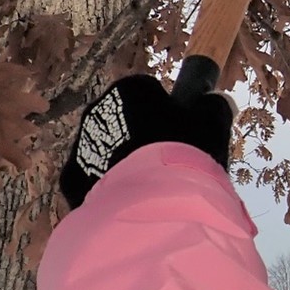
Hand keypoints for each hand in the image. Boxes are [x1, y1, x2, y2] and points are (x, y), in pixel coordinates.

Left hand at [59, 75, 234, 209]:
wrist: (148, 200)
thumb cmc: (182, 150)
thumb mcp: (210, 123)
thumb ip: (214, 107)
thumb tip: (217, 101)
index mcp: (129, 89)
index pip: (149, 93)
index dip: (166, 113)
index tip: (180, 134)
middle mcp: (98, 110)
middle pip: (125, 121)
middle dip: (141, 137)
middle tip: (167, 161)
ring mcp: (81, 145)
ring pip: (109, 150)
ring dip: (124, 161)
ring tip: (150, 186)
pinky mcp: (72, 178)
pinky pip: (95, 178)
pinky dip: (110, 187)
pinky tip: (131, 200)